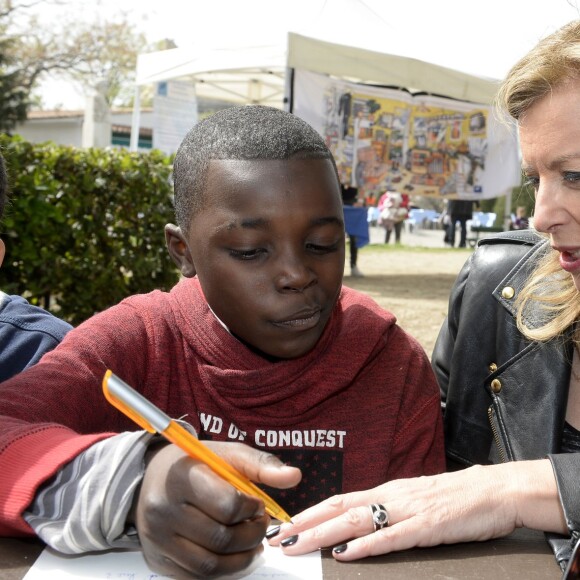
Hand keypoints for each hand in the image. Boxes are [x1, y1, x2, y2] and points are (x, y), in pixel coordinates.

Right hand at [134, 441, 300, 577]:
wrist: (151, 479)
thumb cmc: (196, 464)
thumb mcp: (227, 454)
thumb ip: (260, 464)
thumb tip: (294, 477)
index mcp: (182, 476)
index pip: (227, 504)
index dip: (251, 508)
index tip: (257, 504)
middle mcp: (163, 510)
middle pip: (221, 538)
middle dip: (252, 535)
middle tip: (260, 525)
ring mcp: (158, 539)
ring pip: (210, 565)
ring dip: (242, 558)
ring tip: (252, 543)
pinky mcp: (158, 560)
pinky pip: (196, 577)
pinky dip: (223, 571)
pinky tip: (233, 555)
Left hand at [269, 461, 563, 560]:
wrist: (494, 489)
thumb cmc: (455, 497)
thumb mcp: (414, 499)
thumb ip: (389, 509)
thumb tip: (362, 523)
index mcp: (387, 491)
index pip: (340, 500)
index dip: (311, 512)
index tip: (287, 525)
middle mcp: (391, 496)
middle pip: (339, 509)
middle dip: (306, 524)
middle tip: (279, 538)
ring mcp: (408, 510)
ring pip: (356, 521)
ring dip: (323, 533)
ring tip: (298, 544)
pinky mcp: (428, 526)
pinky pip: (391, 537)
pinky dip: (365, 546)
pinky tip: (346, 554)